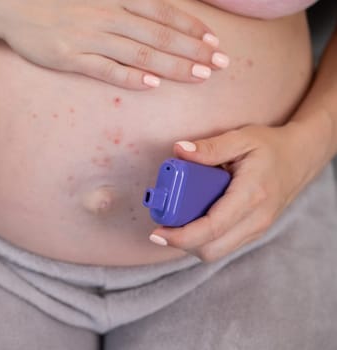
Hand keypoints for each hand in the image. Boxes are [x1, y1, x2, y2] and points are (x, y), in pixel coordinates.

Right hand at [0, 0, 228, 88]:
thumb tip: (155, 12)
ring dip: (172, 65)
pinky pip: (105, 69)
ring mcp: (90, 37)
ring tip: (199, 76)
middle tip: (221, 64)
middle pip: (159, 34)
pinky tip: (152, 84)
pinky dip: (130, 76)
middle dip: (193, 50)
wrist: (12, 4)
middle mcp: (108, 15)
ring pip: (140, 53)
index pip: (164, 12)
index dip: (191, 28)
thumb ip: (127, 0)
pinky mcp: (71, 58)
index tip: (214, 43)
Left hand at [149, 123, 310, 261]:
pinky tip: (192, 221)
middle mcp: (256, 219)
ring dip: (191, 243)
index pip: (212, 227)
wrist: (301, 158)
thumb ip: (209, 147)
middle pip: (212, 249)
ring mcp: (257, 229)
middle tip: (163, 225)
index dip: (181, 236)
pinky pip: (224, 245)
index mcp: (251, 195)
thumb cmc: (270, 148)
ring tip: (175, 222)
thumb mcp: (241, 138)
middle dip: (182, 243)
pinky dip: (203, 240)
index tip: (158, 233)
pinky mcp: (253, 231)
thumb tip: (180, 151)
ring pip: (217, 251)